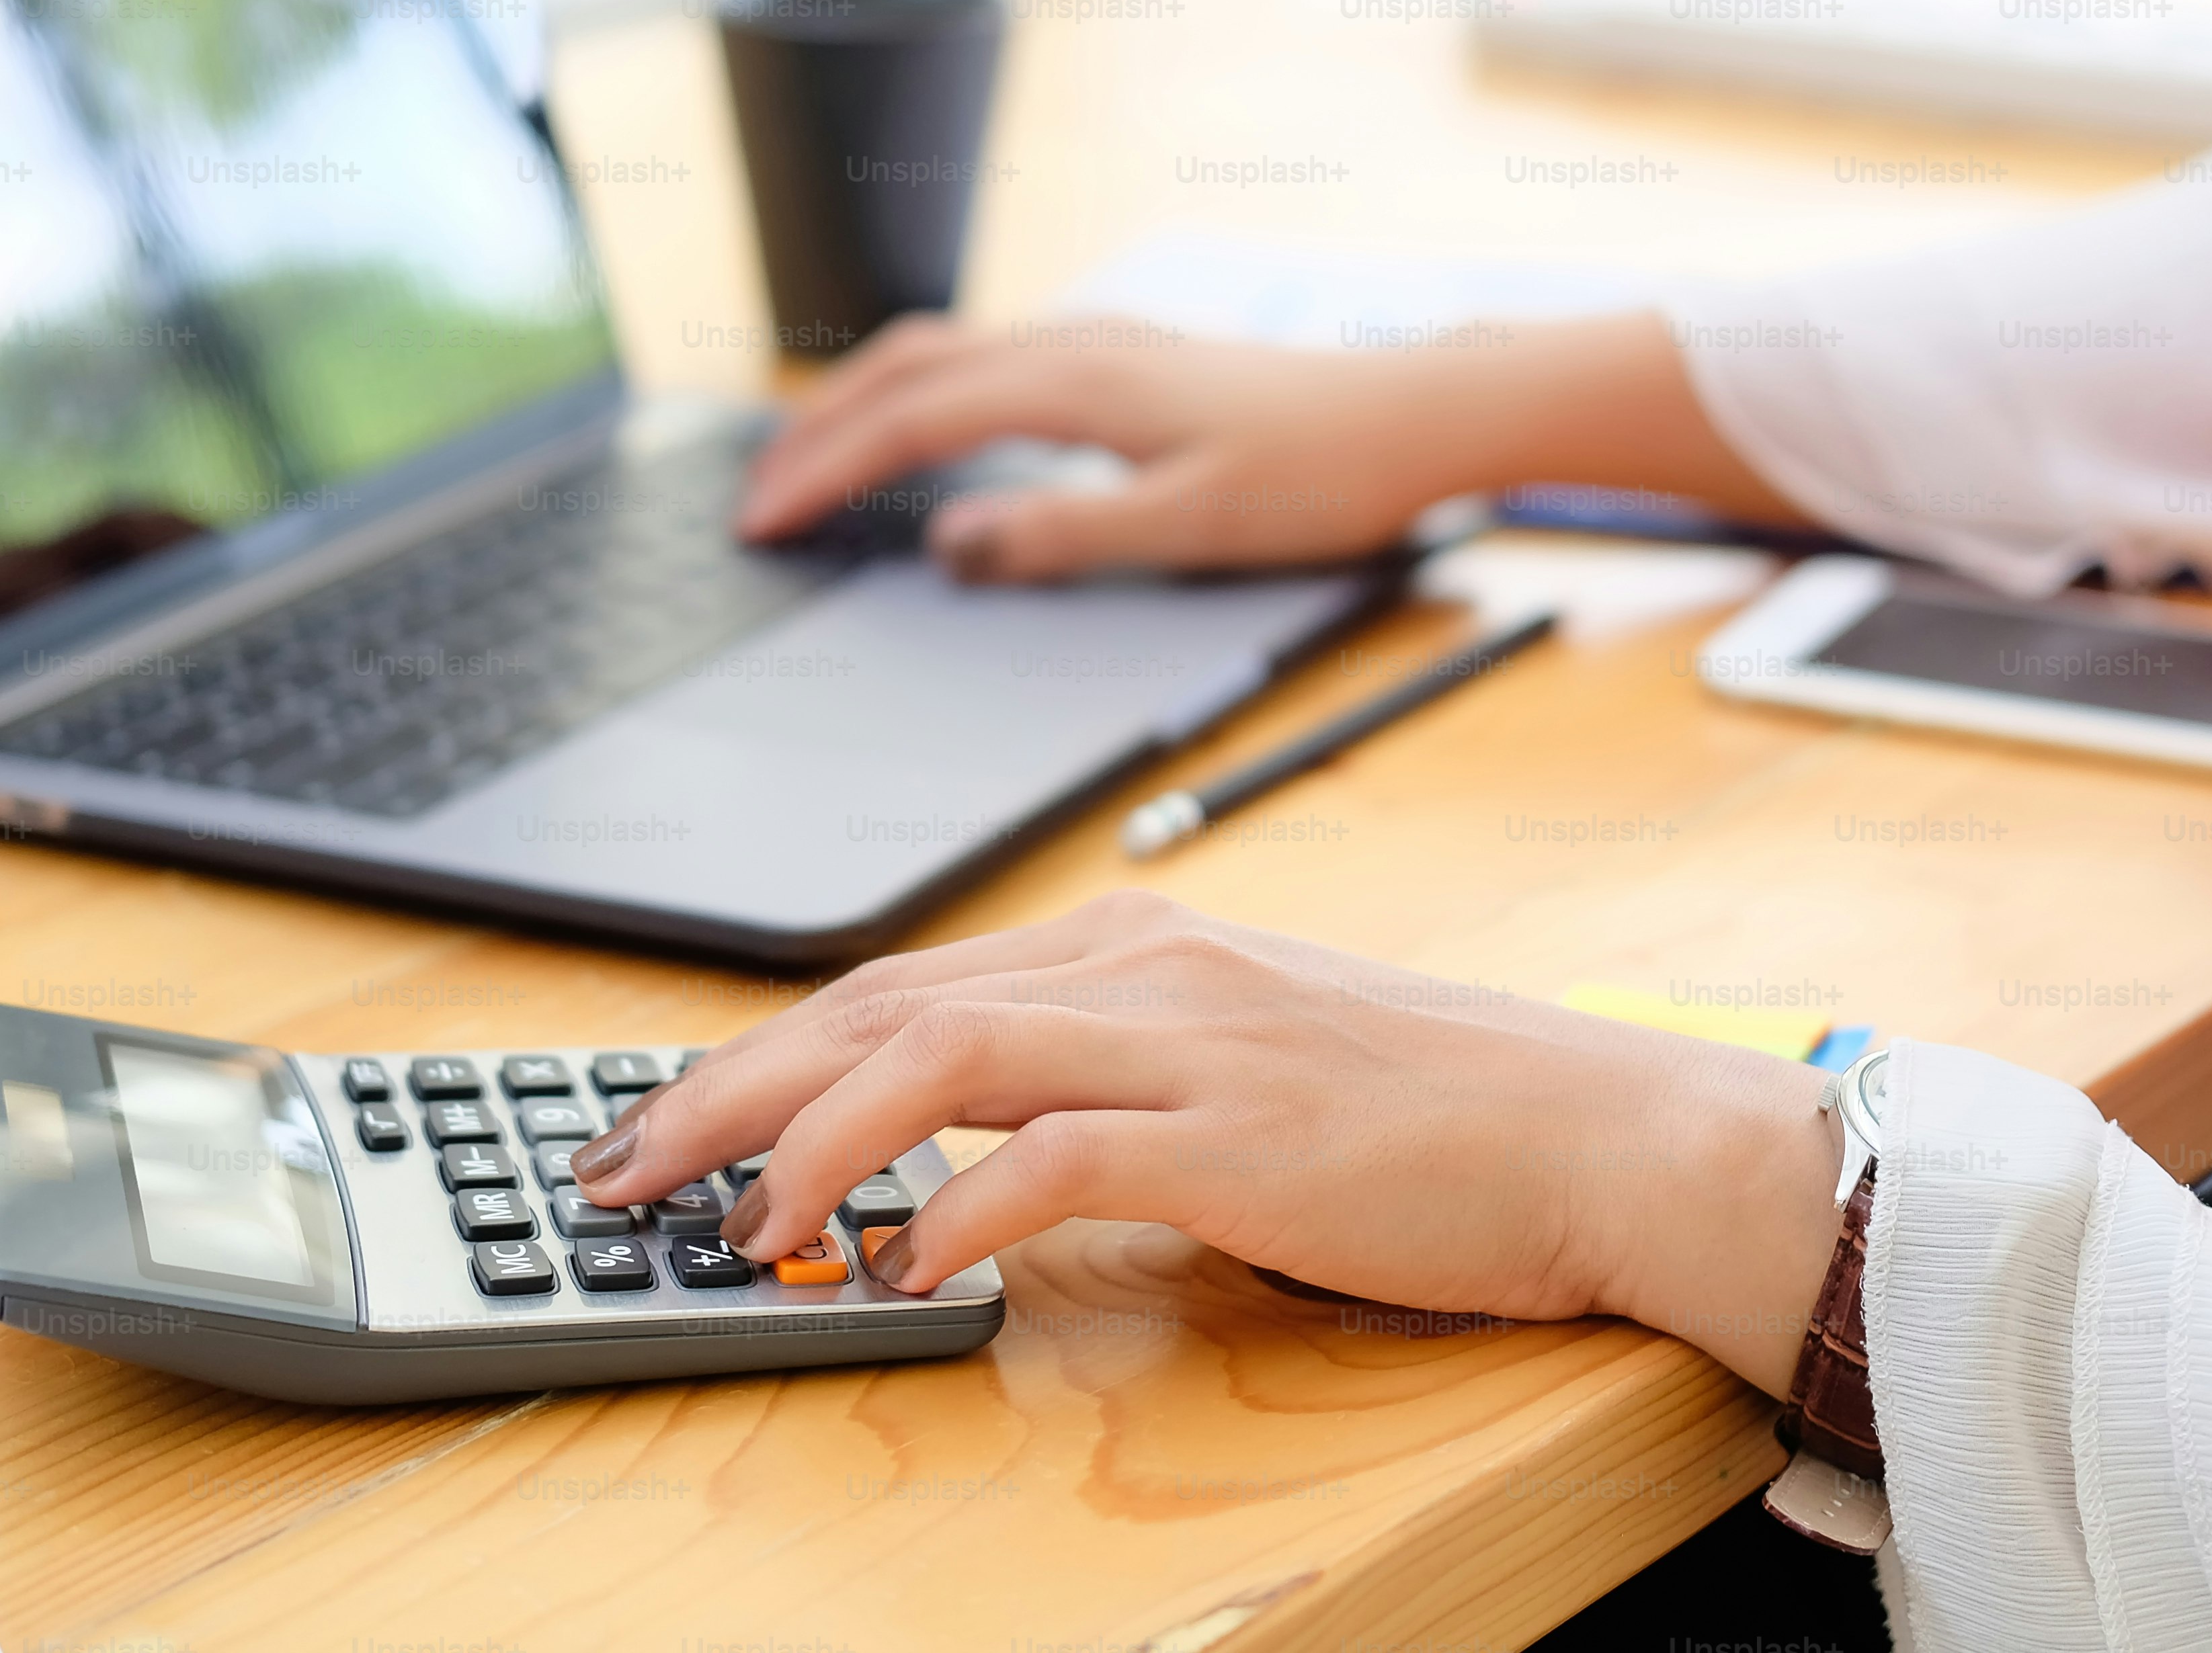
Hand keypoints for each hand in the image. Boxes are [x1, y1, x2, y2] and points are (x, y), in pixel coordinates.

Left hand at [570, 893, 1841, 1394]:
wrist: (1592, 1127)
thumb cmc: (1420, 1110)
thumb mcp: (1235, 1056)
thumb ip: (1102, 1078)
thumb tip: (959, 1151)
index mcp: (1131, 943)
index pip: (898, 984)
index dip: (763, 1052)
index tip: (667, 1120)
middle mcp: (1140, 967)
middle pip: (880, 1006)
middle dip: (729, 1088)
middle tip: (619, 1167)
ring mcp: (1188, 1039)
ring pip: (935, 1060)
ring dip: (807, 1143)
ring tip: (728, 1224)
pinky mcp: (1234, 1132)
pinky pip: (1049, 1159)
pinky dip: (951, 1212)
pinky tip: (896, 1267)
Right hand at [732, 312, 1803, 584]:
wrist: (1418, 416)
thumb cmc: (1320, 475)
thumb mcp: (1188, 528)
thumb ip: (1061, 534)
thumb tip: (948, 540)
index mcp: (1079, 383)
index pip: (914, 420)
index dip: (827, 470)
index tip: (764, 521)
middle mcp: (1077, 344)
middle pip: (907, 367)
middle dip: (818, 430)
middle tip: (756, 500)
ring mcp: (1100, 341)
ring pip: (944, 351)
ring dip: (863, 401)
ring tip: (808, 461)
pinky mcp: (1124, 356)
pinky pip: (989, 355)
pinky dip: (921, 388)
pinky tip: (921, 428)